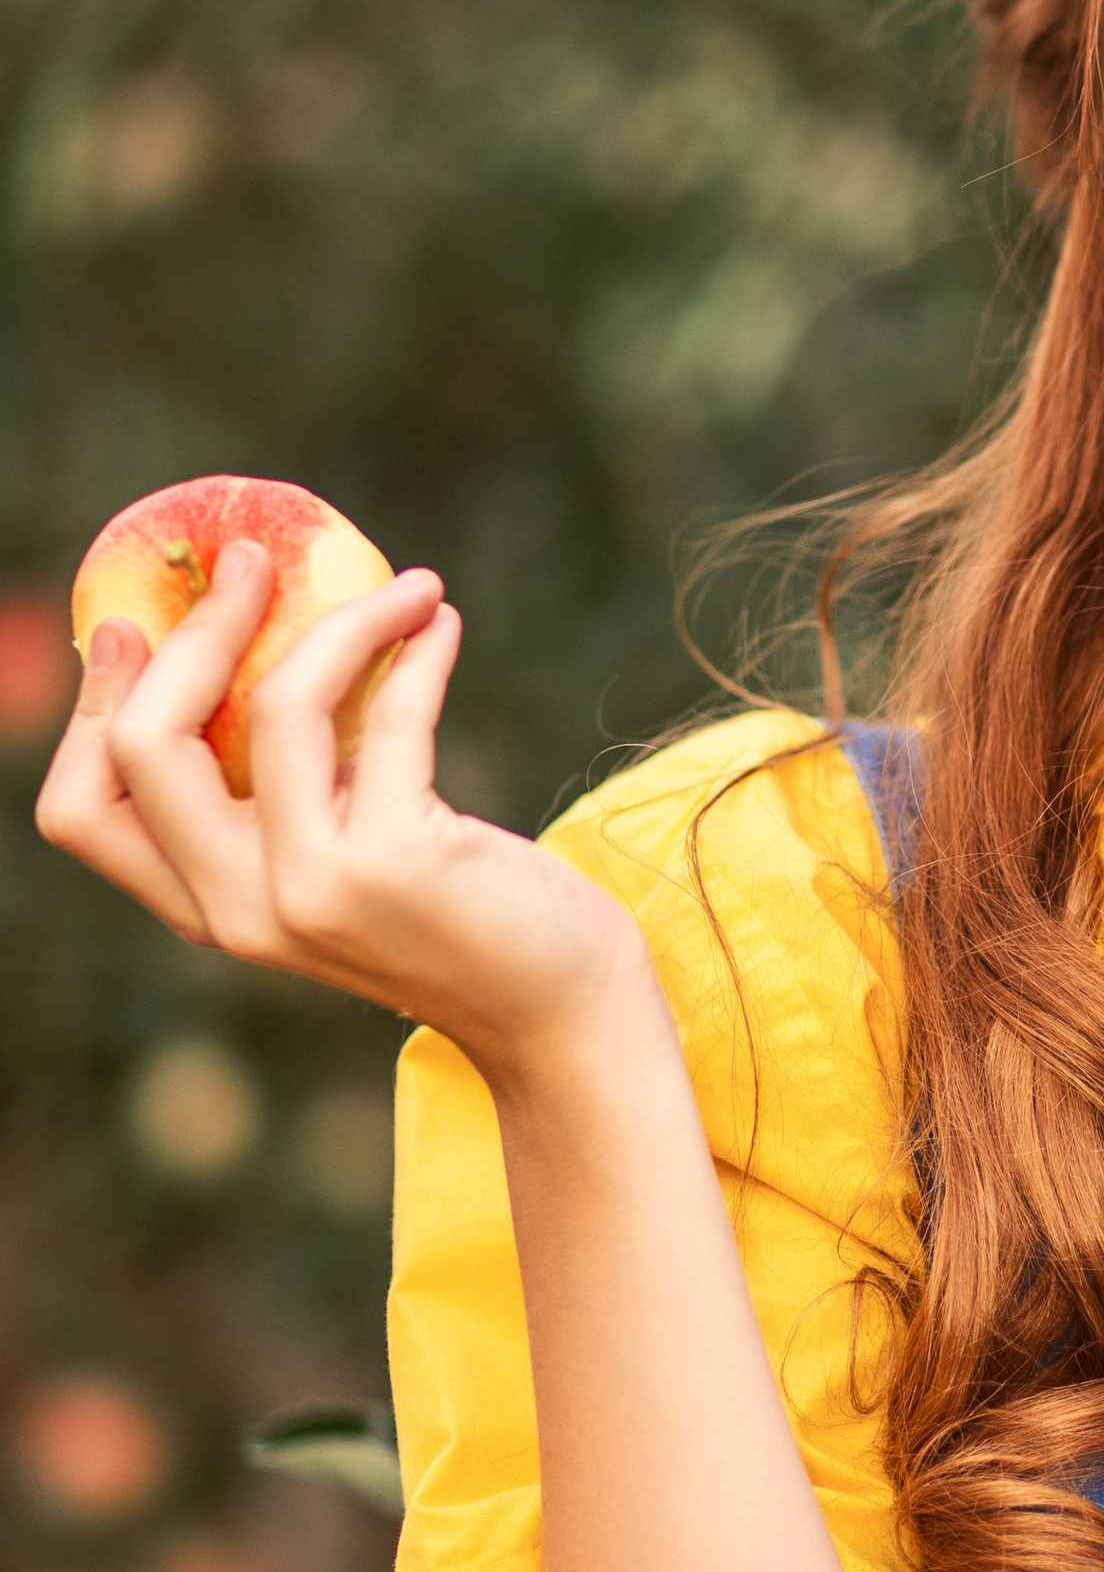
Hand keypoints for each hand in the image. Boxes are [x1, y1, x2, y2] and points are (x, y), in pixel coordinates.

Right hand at [35, 539, 648, 1075]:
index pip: (82, 812)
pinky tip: (442, 623)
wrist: (554, 1010)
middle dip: (194, 630)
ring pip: (275, 705)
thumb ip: (279, 798)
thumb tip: (255, 639)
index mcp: (206, 909)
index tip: (131, 625)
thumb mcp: (333, 862)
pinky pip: (393, 713)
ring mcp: (316, 889)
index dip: (91, 706)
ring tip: (406, 586)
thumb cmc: (450, 916)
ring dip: (344, 618)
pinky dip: (420, 649)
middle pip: (146, 744)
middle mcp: (243, 910)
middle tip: (252, 561)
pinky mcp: (399, 862)